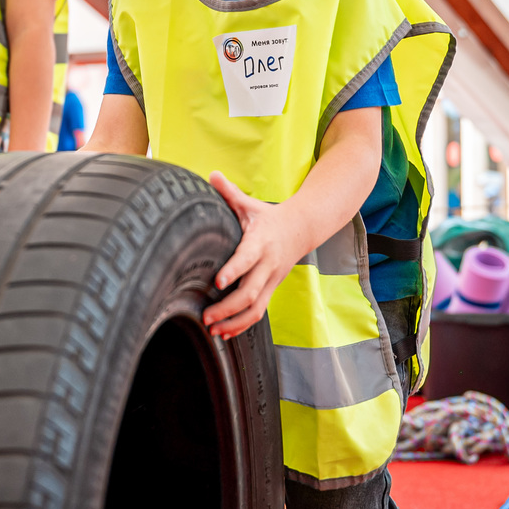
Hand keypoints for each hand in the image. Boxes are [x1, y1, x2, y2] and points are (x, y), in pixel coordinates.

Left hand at [202, 172, 307, 338]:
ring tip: (214, 330)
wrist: (302, 228)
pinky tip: (226, 333)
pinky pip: (258, 312)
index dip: (234, 270)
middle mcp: (267, 264)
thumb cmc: (268, 216)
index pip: (247, 258)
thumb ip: (229, 192)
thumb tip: (211, 175)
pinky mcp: (271, 289)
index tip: (218, 281)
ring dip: (234, 322)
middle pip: (250, 292)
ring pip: (256, 308)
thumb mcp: (250, 204)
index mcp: (260, 242)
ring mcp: (271, 280)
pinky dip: (242, 325)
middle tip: (206, 316)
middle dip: (227, 307)